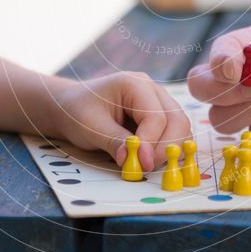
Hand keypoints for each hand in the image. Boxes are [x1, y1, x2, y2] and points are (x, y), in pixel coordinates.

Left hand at [50, 73, 190, 170]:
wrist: (70, 107)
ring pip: (180, 127)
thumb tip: (135, 161)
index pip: (156, 116)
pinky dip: (167, 148)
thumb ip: (115, 142)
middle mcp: (152, 89)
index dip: (151, 143)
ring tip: (145, 164)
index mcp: (135, 83)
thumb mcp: (91, 127)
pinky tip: (149, 159)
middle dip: (165, 148)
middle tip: (145, 168)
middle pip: (177, 120)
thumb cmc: (78, 112)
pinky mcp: (159, 115)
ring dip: (169, 149)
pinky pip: (174, 132)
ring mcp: (158, 102)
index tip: (141, 165)